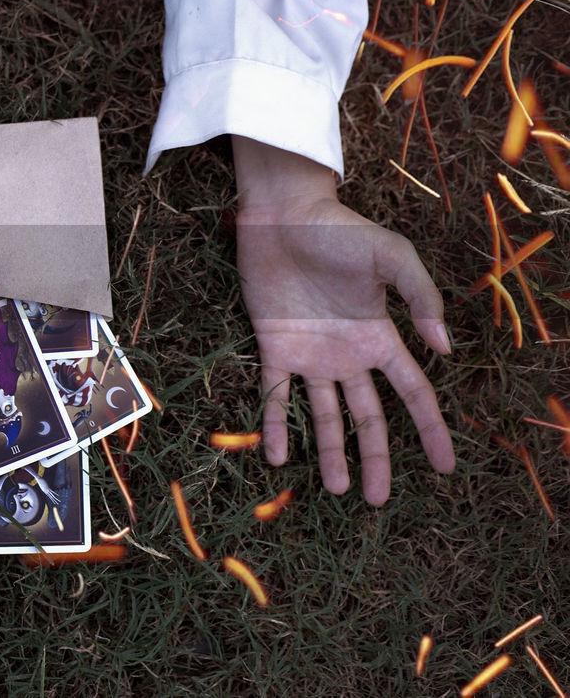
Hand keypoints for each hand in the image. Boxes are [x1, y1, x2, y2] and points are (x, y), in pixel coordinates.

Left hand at [236, 195, 454, 503]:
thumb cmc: (341, 231)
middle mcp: (347, 354)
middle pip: (367, 417)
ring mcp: (309, 354)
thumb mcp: (392, 258)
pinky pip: (275, 394)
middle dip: (374, 458)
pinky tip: (278, 457)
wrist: (284, 216)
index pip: (412, 393)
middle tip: (375, 499)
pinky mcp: (272, 346)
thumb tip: (443, 348)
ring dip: (329, 452)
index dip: (429, 429)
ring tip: (335, 489)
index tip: (442, 466)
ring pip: (323, 415)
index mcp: (380, 337)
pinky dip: (275, 424)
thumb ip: (421, 298)